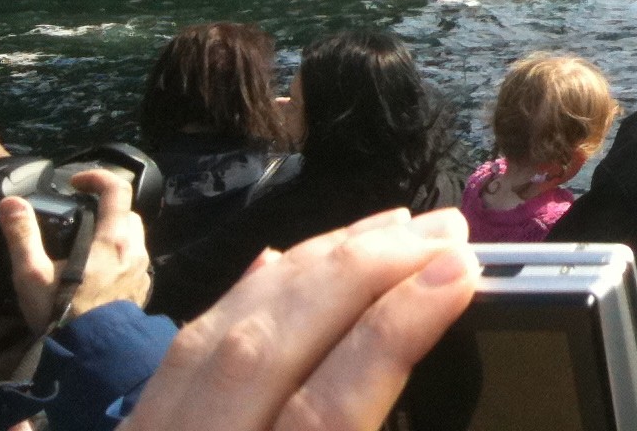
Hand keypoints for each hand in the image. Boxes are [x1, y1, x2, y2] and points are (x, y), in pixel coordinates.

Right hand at [0, 169, 152, 333]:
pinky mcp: (142, 287)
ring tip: (85, 247)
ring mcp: (141, 269)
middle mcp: (134, 248)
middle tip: (79, 217)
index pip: (118, 190)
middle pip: (128, 213)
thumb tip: (10, 203)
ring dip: (114, 233)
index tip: (76, 182)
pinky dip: (119, 256)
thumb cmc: (61, 312)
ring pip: (134, 237)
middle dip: (106, 208)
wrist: (92, 352)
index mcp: (113, 239)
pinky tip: (97, 272)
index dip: (98, 177)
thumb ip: (23, 236)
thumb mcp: (32, 275)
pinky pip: (135, 260)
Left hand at [124, 207, 476, 430]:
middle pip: (266, 348)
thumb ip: (361, 423)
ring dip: (312, 265)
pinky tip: (286, 260)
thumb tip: (418, 329)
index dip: (393, 332)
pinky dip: (243, 294)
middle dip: (362, 270)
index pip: (323, 411)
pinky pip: (177, 349)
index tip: (459, 270)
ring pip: (218, 330)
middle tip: (445, 227)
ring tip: (391, 225)